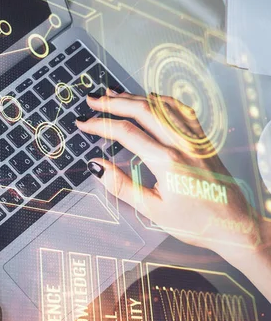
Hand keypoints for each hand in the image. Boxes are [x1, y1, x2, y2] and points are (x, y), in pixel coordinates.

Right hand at [77, 90, 263, 255]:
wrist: (235, 226)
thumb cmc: (196, 223)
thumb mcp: (151, 210)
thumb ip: (120, 185)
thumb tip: (96, 166)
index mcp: (167, 162)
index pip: (125, 133)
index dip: (100, 125)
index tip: (84, 123)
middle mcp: (182, 144)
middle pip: (142, 110)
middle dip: (113, 102)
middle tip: (93, 100)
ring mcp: (195, 139)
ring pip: (161, 106)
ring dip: (135, 97)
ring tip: (114, 94)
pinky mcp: (202, 141)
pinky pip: (181, 110)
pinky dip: (162, 100)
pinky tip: (151, 99)